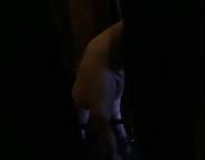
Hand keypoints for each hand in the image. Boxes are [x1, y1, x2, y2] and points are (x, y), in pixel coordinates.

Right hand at [73, 21, 127, 158]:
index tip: (96, 153)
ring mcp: (100, 97)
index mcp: (78, 104)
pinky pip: (115, 112)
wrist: (107, 56)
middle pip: (94, 124)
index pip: (82, 126)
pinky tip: (126, 134)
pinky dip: (120, 122)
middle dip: (102, 137)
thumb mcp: (100, 111)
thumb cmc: (97, 82)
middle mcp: (87, 101)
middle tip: (112, 152)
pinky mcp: (113, 93)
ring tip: (122, 148)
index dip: (88, 139)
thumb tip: (110, 156)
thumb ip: (104, 134)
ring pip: (106, 119)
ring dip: (113, 132)